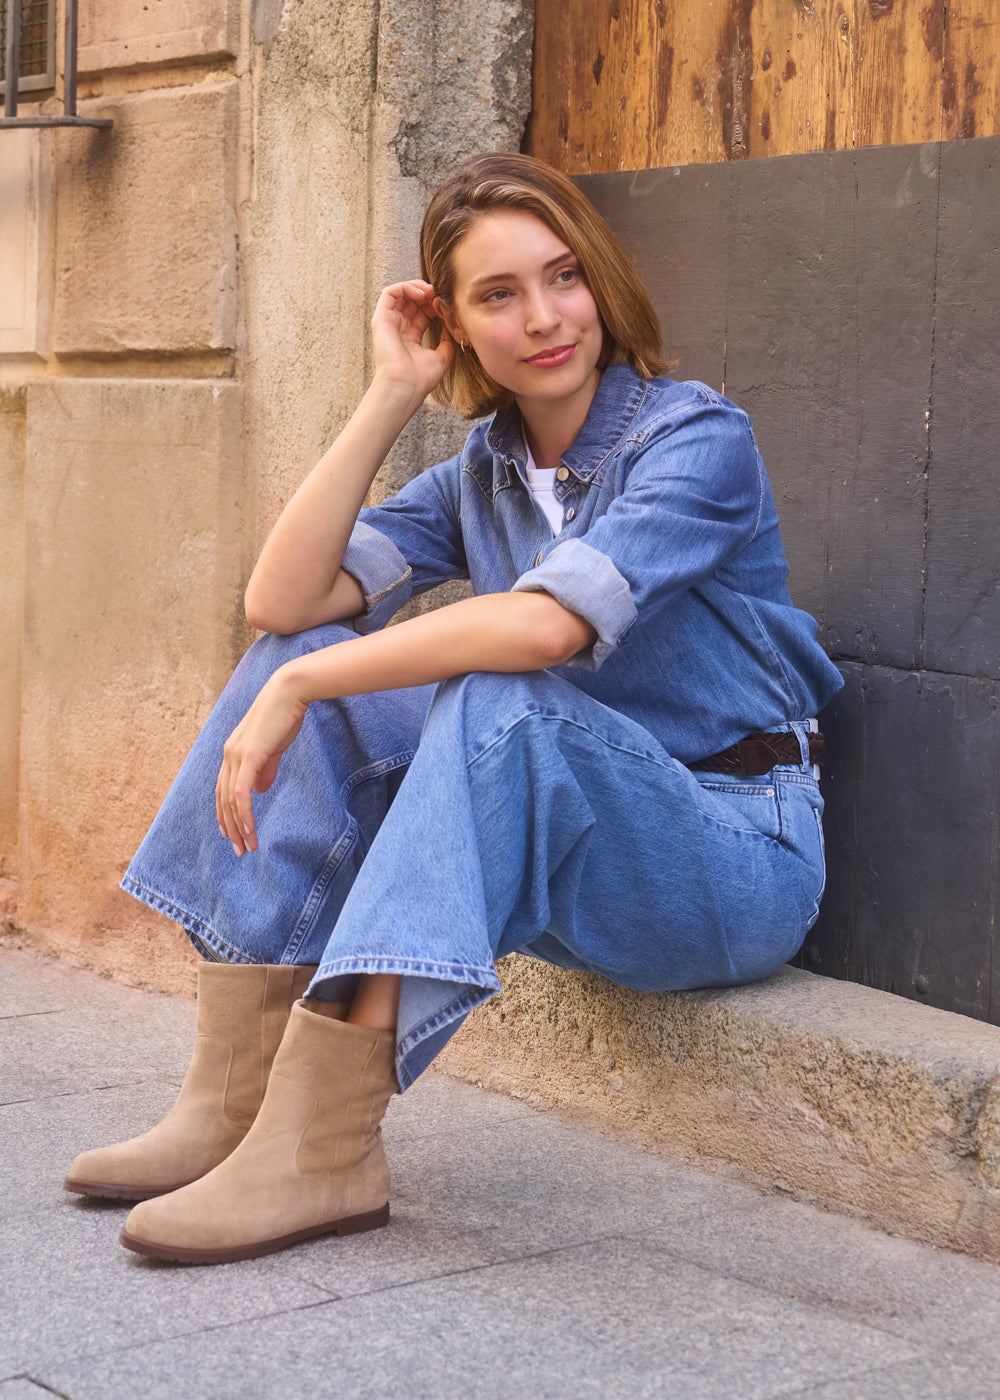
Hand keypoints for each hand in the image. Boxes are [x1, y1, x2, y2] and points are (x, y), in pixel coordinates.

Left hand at [215, 670, 308, 855]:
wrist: (289, 692)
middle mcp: (228, 755)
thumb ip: (266, 769)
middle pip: (223, 800)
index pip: (223, 790)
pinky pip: (241, 792)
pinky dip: (244, 813)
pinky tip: (250, 829)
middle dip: (231, 828)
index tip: (233, 835)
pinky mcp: (249, 756)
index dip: (226, 814)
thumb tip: (260, 790)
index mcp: (233, 752)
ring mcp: (236, 755)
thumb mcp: (274, 747)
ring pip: (232, 800)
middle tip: (240, 850)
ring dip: (240, 827)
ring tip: (249, 846)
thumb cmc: (284, 715)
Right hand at [370, 280, 455, 399]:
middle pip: (413, 301)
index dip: (436, 305)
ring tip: (432, 292)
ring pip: (401, 293)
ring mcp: (389, 322)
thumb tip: (452, 328)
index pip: (423, 312)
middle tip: (442, 296)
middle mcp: (398, 328)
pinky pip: (390, 293)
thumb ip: (447, 342)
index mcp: (411, 337)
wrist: (405, 386)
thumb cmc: (420, 378)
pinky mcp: (381, 318)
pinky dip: (406, 287)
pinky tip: (422, 293)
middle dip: (429, 294)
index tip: (448, 306)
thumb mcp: (442, 357)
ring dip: (418, 288)